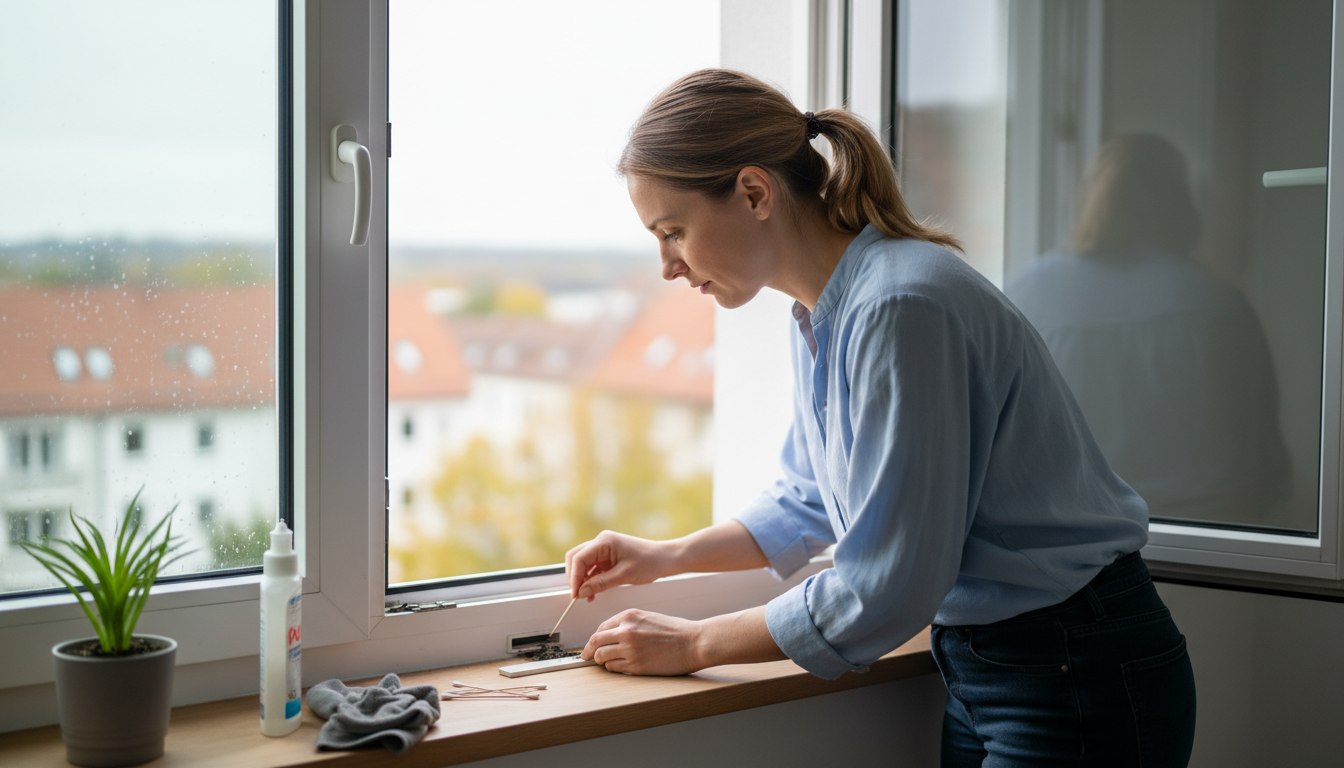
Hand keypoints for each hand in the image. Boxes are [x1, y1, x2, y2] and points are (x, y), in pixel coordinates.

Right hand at [565, 531, 673, 600]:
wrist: (666, 559)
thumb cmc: (649, 562)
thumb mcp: (623, 576)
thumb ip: (599, 584)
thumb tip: (581, 592)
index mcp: (604, 541)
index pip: (579, 558)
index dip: (574, 577)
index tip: (576, 594)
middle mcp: (601, 542)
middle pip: (576, 558)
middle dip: (575, 577)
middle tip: (578, 595)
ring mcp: (604, 549)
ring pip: (583, 564)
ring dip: (582, 580)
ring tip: (587, 597)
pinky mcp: (607, 556)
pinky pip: (592, 568)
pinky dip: (591, 580)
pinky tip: (594, 593)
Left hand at [581, 609, 703, 675]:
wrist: (694, 642)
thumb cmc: (676, 631)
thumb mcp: (648, 617)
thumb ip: (629, 624)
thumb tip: (611, 635)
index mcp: (629, 616)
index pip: (601, 628)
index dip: (595, 638)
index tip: (592, 644)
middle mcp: (626, 631)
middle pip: (595, 642)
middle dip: (588, 651)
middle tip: (586, 657)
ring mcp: (630, 649)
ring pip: (602, 656)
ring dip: (601, 661)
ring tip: (606, 662)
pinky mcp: (636, 665)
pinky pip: (614, 668)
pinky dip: (612, 668)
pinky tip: (619, 666)